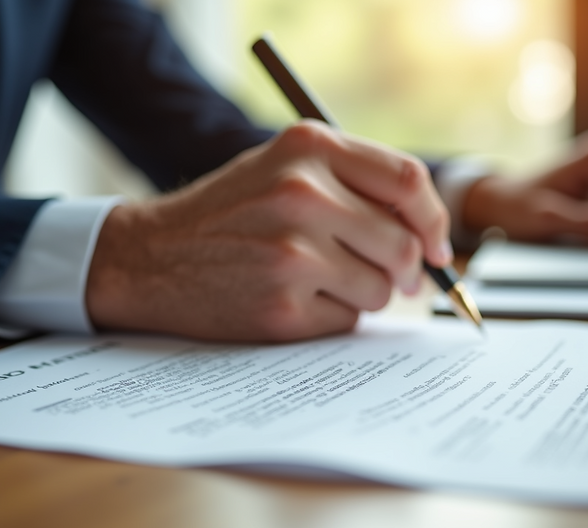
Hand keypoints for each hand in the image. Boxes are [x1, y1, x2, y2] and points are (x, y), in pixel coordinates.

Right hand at [85, 121, 450, 341]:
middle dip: (405, 270)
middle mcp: (302, 194)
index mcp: (309, 147)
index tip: (437, 248)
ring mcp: (292, 252)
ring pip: (380, 289)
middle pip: (402, 245)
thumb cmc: (229, 213)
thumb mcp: (284, 168)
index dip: (434, 220)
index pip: (408, 181)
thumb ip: (354, 184)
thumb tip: (428, 236)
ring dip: (364, 294)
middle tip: (392, 278)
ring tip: (316, 281)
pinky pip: (348, 320)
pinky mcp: (282, 306)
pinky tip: (291, 301)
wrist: (150, 257)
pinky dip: (332, 317)